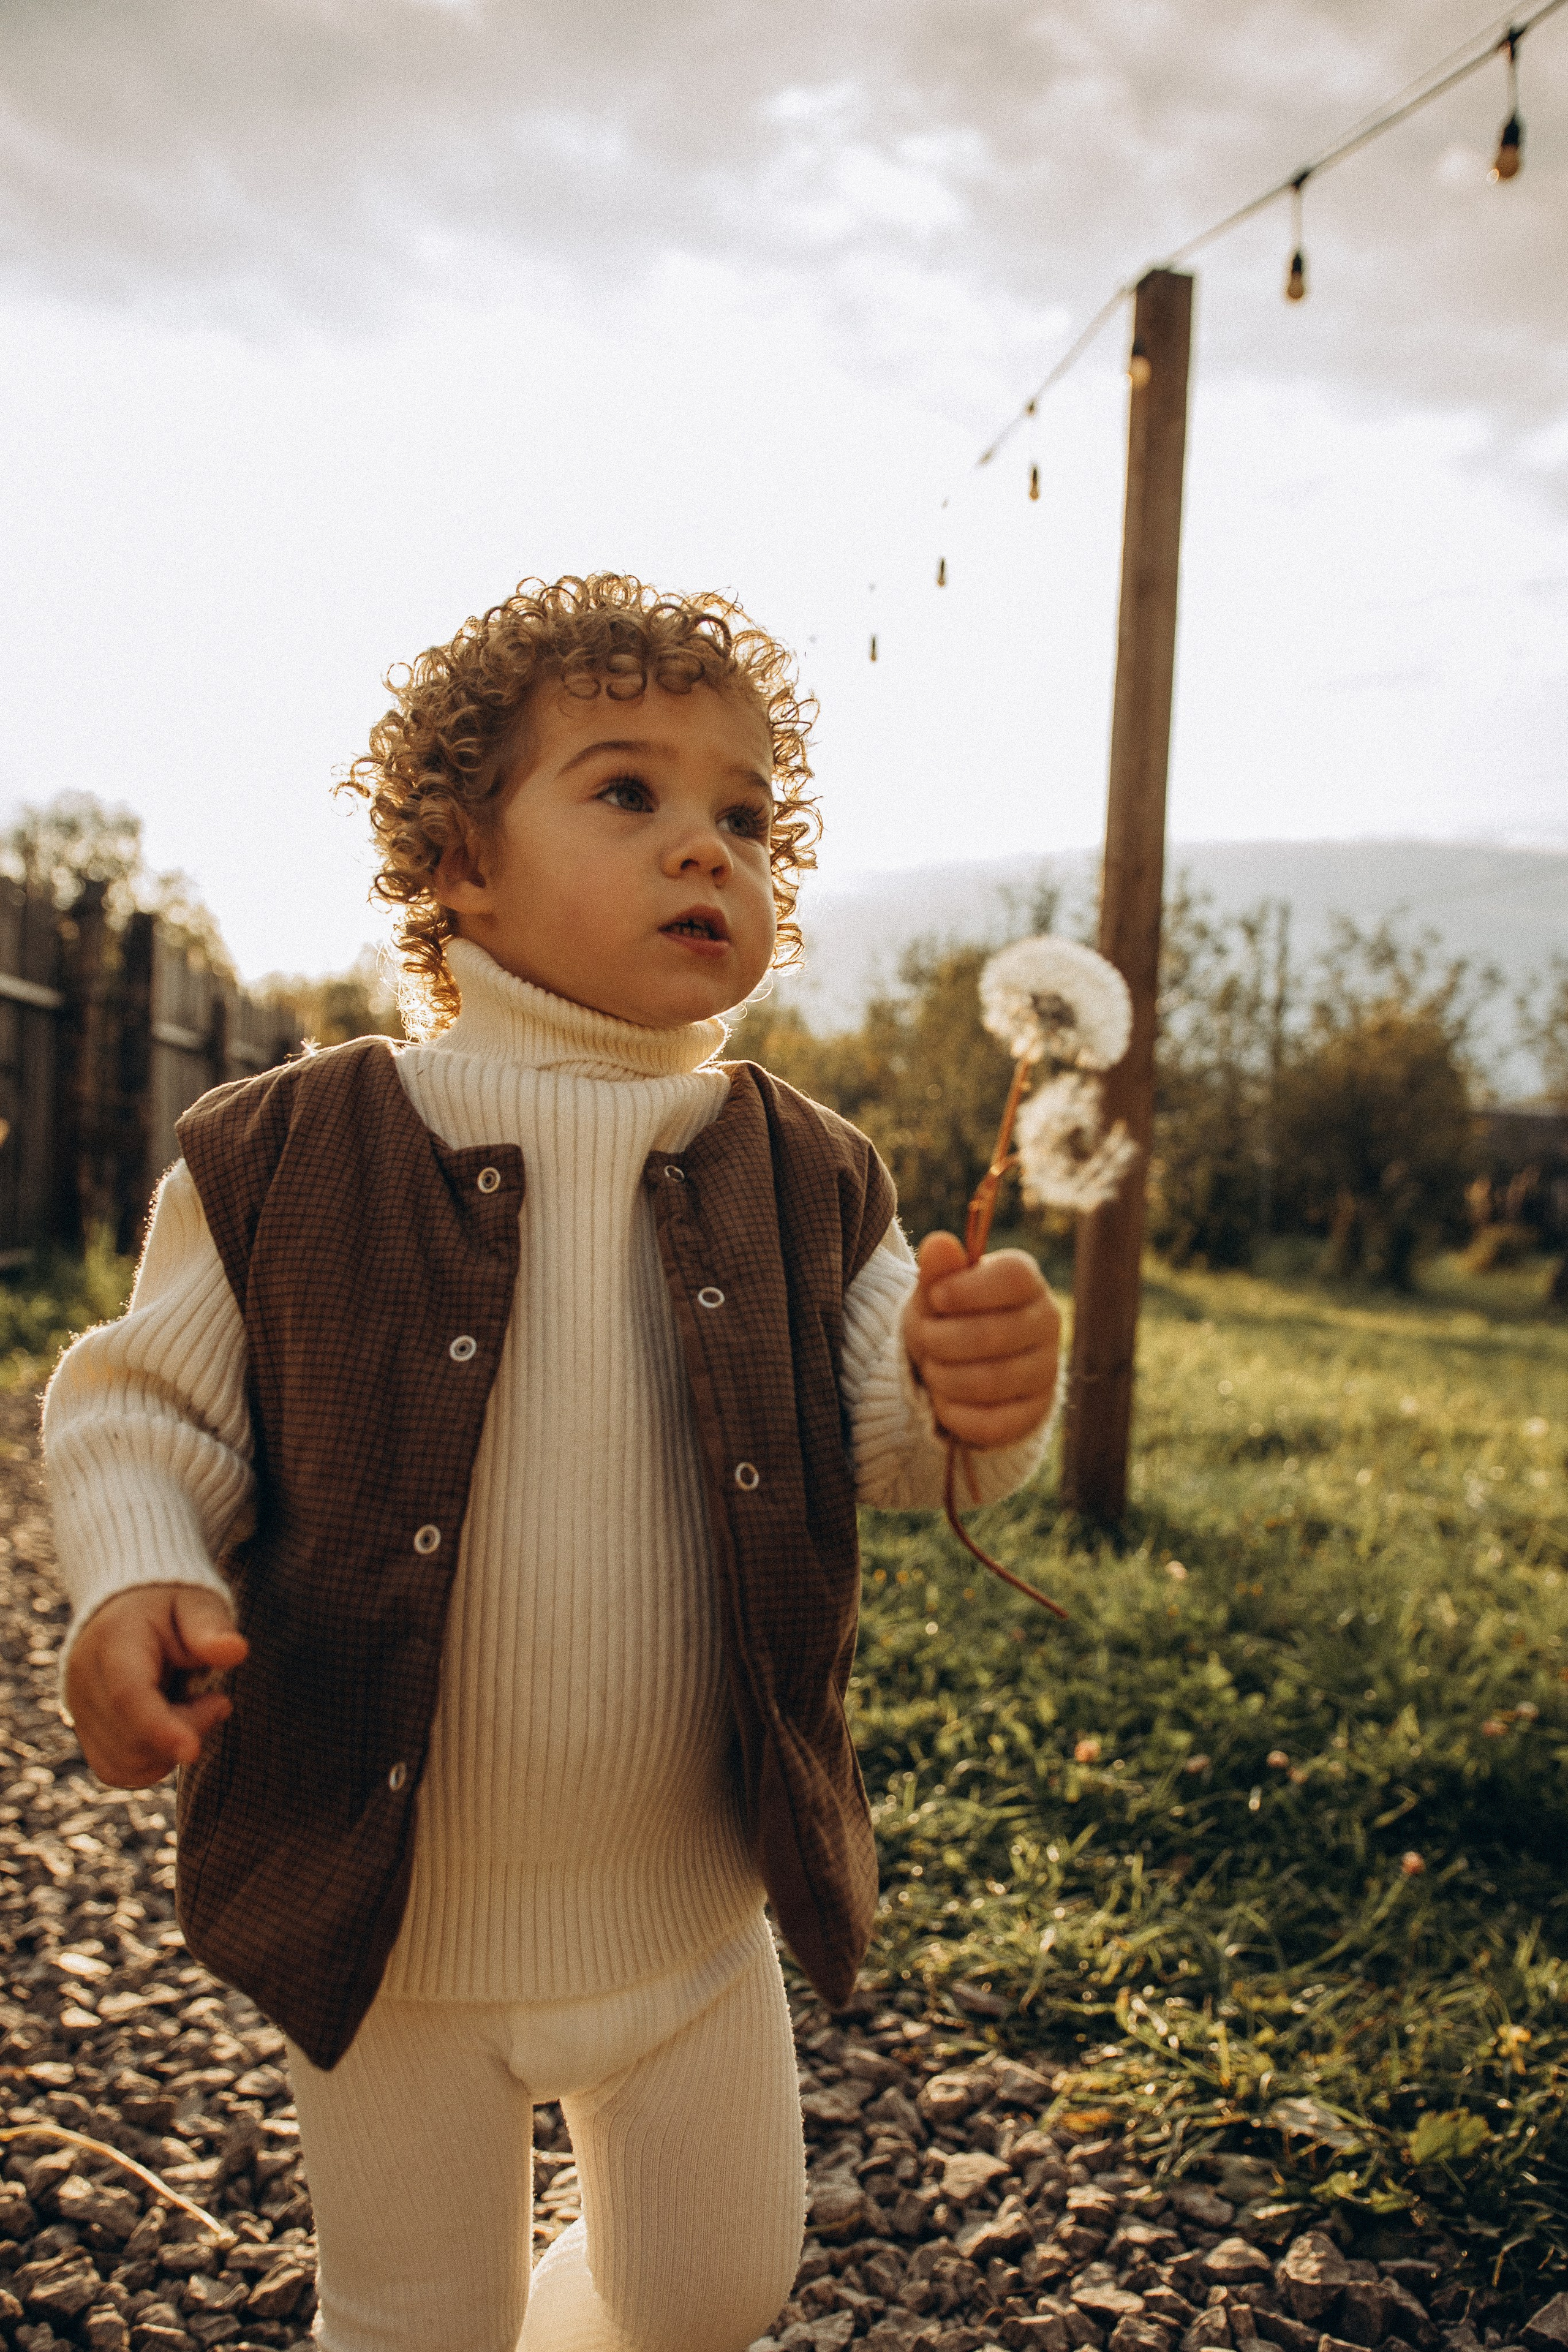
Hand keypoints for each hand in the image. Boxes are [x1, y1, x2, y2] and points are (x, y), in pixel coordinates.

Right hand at [65, 1586, 247, 1788]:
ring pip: (127, 1763)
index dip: (160, 1728)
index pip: (128, 1695)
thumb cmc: (171, 1607)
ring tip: (191, 1706)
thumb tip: (235, 1651)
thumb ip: (212, 1626)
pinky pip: (118, 1770)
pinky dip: (153, 1761)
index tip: (193, 1752)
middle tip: (216, 1700)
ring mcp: (79, 1709)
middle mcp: (86, 1679)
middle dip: (188, 1729)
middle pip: (132, 1738)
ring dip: (170, 1749)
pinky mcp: (85, 1732)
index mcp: (114, 1640)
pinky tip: (171, 1727)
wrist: (128, 1609)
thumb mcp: (197, 1603)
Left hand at [901, 1233, 1060, 1450]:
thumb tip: (939, 1244)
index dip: (968, 1289)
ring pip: (990, 1382)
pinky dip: (954, 1413)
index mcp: (1027, 1281)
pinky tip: (944, 1399)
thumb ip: (937, 1271)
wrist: (959, 1364)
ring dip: (944, 1377)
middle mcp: (1047, 1322)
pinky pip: (990, 1423)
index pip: (1014, 1278)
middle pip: (994, 1333)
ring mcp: (1046, 1370)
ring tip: (932, 1367)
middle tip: (923, 1339)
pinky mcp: (1035, 1413)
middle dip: (941, 1339)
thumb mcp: (934, 1292)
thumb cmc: (947, 1316)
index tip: (935, 1297)